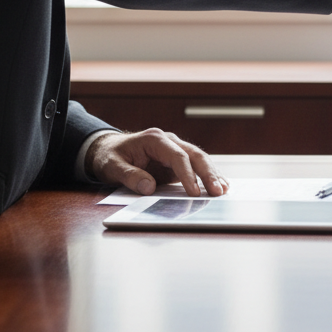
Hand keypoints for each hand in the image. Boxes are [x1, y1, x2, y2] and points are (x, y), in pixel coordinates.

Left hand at [86, 128, 228, 197]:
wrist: (107, 149)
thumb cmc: (110, 156)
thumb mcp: (112, 167)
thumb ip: (130, 176)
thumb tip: (149, 188)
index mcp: (155, 139)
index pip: (177, 156)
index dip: (187, 175)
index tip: (194, 192)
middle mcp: (169, 141)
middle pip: (195, 155)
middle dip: (208, 173)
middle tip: (217, 191)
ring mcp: (174, 149)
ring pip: (199, 159)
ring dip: (212, 174)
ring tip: (224, 189)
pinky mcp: (176, 160)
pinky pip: (195, 166)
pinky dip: (206, 175)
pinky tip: (219, 184)